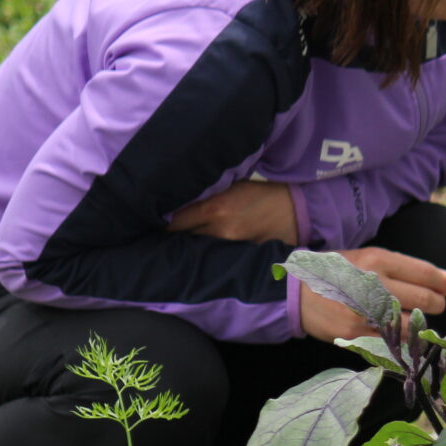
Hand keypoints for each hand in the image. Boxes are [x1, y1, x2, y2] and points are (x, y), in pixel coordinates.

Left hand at [166, 180, 298, 245]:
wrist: (297, 211)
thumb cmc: (262, 194)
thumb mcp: (232, 187)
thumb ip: (206, 196)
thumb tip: (177, 202)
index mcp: (215, 208)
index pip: (173, 221)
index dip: (159, 221)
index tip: (148, 221)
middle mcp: (220, 231)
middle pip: (182, 239)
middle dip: (171, 236)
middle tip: (156, 234)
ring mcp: (231, 248)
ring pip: (197, 251)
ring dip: (188, 247)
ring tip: (177, 244)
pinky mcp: (242, 258)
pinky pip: (217, 258)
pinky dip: (208, 255)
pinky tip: (203, 253)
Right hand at [297, 246, 445, 343]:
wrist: (295, 292)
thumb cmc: (336, 273)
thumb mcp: (363, 258)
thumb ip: (396, 269)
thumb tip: (436, 282)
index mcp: (377, 260)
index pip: (422, 272)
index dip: (443, 281)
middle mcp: (374, 283)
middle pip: (424, 299)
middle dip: (437, 303)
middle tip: (437, 304)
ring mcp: (366, 311)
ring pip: (411, 323)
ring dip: (418, 324)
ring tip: (412, 319)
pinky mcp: (357, 333)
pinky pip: (392, 340)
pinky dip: (400, 338)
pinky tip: (397, 333)